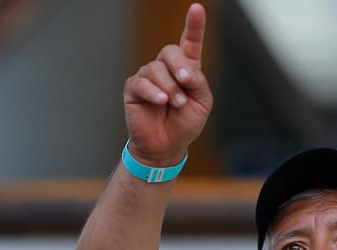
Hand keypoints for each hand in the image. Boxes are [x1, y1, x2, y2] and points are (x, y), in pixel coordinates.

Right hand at [123, 3, 212, 165]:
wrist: (165, 147)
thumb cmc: (184, 124)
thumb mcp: (202, 103)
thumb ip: (198, 83)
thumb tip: (187, 71)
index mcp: (186, 68)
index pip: (189, 41)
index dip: (194, 25)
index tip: (197, 8)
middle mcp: (166, 68)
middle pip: (170, 51)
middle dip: (180, 66)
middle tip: (186, 83)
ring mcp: (148, 77)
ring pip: (157, 68)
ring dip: (170, 87)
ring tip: (175, 103)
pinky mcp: (134, 89)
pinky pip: (142, 82)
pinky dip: (153, 91)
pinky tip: (160, 100)